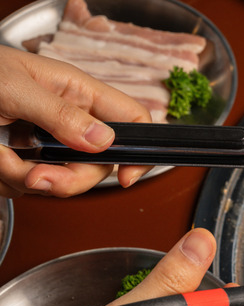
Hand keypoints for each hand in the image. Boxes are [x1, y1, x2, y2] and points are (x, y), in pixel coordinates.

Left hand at [0, 45, 154, 197]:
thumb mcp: (16, 88)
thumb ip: (61, 114)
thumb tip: (105, 141)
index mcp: (79, 92)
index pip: (133, 120)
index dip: (138, 150)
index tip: (125, 177)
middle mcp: (69, 119)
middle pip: (97, 165)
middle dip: (67, 178)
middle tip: (38, 177)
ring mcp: (47, 142)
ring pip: (60, 181)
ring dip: (26, 178)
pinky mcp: (23, 160)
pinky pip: (28, 186)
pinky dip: (7, 180)